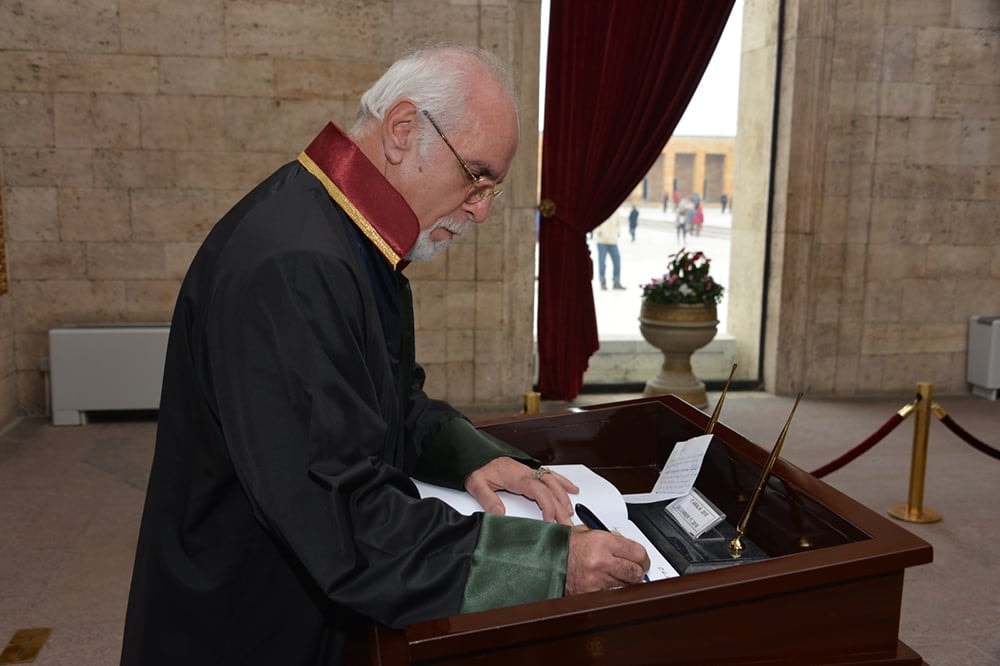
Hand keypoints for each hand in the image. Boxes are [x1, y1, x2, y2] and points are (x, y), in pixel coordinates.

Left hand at [464, 458, 578, 524]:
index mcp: (516, 476)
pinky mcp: (529, 470)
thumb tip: (499, 514)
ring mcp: (530, 470)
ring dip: (564, 497)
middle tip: (567, 524)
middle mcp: (526, 472)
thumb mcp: (477, 484)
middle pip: (551, 488)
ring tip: (570, 513)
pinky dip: (564, 482)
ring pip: (554, 482)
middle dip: (561, 507)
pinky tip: (572, 489)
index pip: (539, 491)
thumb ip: (488, 499)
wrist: (474, 453)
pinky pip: (551, 475)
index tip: (551, 520)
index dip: (548, 505)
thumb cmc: (477, 468)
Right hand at [564, 526, 649, 594]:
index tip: (643, 560)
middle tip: (635, 570)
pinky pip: (611, 594)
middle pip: (635, 572)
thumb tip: (627, 544)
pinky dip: (610, 590)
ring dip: (623, 582)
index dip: (643, 558)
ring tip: (614, 575)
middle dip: (637, 572)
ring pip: (625, 586)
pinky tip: (604, 583)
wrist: (542, 561)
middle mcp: (601, 560)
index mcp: (602, 541)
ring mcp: (596, 580)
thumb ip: (609, 537)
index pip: (638, 553)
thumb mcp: (585, 532)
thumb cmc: (562, 546)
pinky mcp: (591, 594)